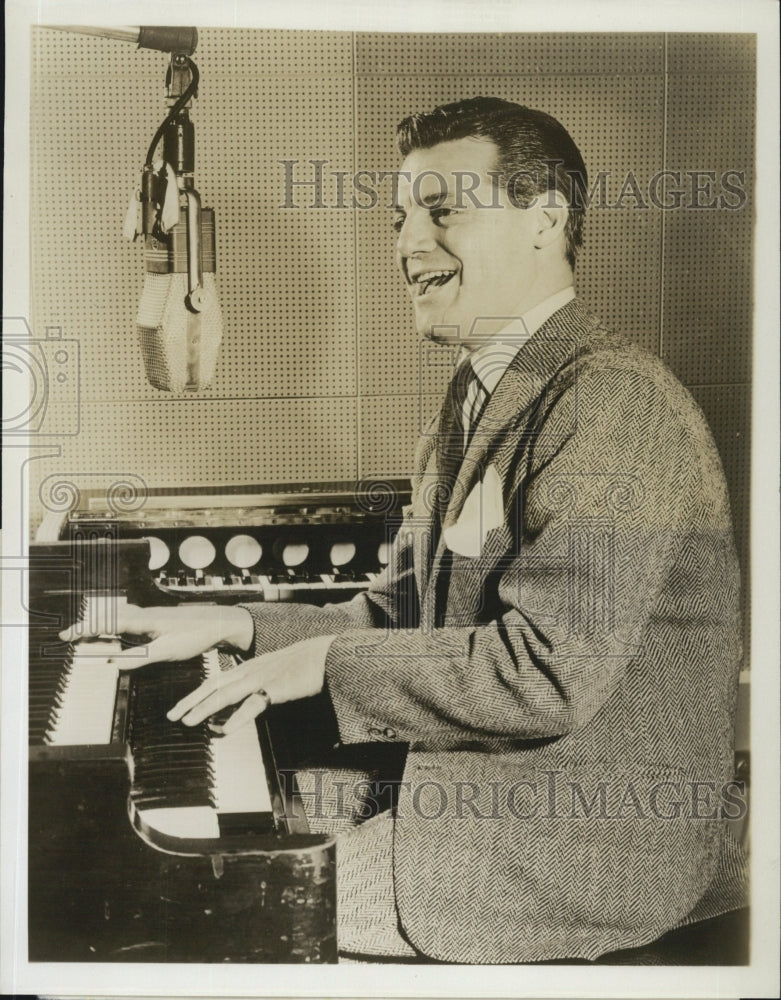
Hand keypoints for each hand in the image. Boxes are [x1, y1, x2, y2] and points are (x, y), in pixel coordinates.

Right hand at [58, 602, 253, 668]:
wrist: (219, 623)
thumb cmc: (196, 635)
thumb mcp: (168, 651)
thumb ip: (140, 658)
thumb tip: (113, 664)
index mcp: (144, 620)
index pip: (108, 623)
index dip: (86, 629)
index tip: (67, 635)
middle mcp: (145, 615)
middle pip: (109, 618)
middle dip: (88, 627)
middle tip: (68, 637)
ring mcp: (151, 616)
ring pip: (119, 619)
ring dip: (101, 626)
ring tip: (84, 635)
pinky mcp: (157, 620)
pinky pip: (129, 622)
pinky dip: (115, 627)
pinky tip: (114, 631)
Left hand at [166, 634, 334, 733]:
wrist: (324, 655)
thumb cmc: (301, 665)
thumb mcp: (272, 672)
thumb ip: (256, 684)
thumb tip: (244, 699)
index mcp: (247, 668)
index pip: (214, 681)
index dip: (194, 694)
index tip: (178, 708)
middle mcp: (249, 672)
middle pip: (213, 686)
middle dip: (190, 702)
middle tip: (172, 716)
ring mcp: (261, 679)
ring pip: (226, 695)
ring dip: (205, 708)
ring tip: (188, 722)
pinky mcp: (276, 689)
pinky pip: (253, 705)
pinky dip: (238, 718)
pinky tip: (225, 730)